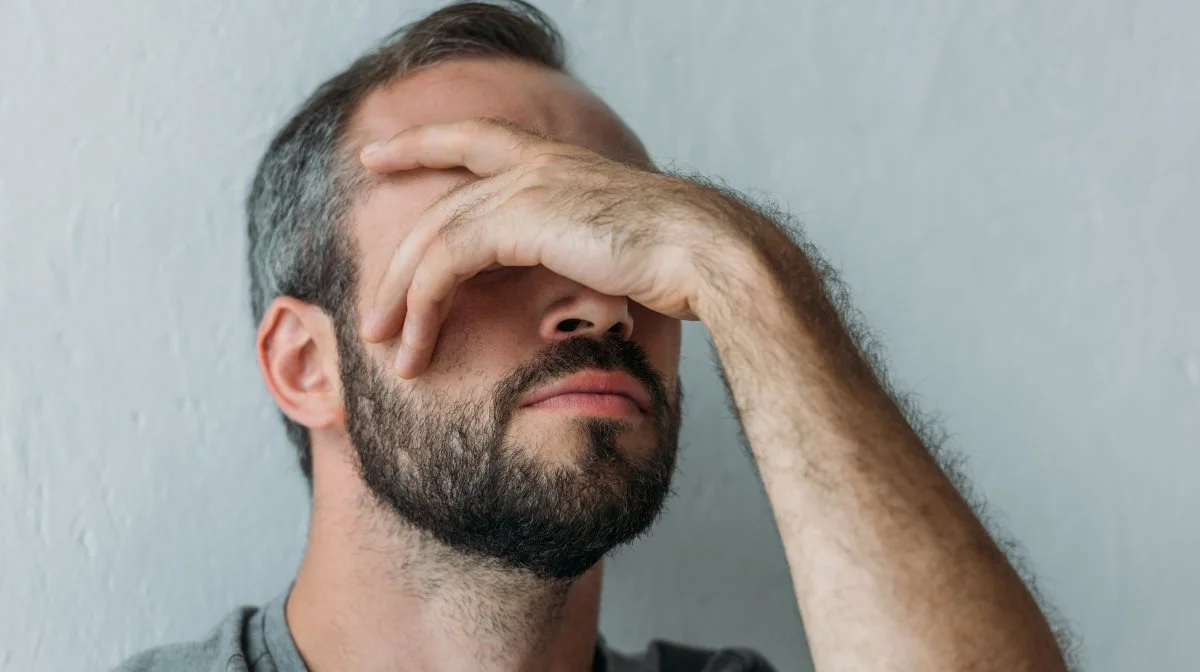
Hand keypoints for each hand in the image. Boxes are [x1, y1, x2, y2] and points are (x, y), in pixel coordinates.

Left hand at [357, 118, 754, 377]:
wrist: (709, 251)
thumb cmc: (683, 262)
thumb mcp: (620, 246)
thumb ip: (584, 249)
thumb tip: (579, 285)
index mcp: (560, 162)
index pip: (474, 140)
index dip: (422, 143)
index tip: (379, 155)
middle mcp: (536, 164)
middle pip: (440, 205)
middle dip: (399, 262)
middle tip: (375, 312)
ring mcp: (526, 185)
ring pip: (434, 237)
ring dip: (403, 296)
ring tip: (386, 344)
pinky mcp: (520, 217)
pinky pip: (447, 261)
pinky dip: (423, 305)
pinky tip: (415, 341)